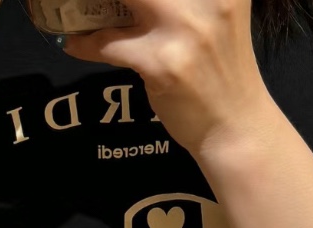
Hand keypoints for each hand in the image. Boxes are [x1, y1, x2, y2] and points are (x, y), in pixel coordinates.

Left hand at [64, 0, 275, 156]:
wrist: (238, 130)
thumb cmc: (225, 74)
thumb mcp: (217, 17)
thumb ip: (187, 0)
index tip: (128, 0)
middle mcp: (207, 0)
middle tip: (88, 0)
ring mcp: (184, 30)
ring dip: (89, 2)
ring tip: (74, 6)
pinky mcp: (161, 64)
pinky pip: (106, 43)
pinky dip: (86, 44)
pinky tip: (78, 44)